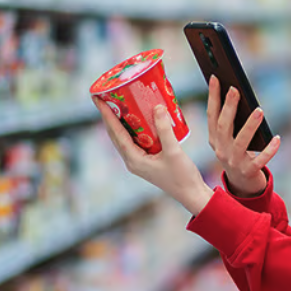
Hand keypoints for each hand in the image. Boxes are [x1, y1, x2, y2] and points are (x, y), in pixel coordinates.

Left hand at [94, 98, 212, 214]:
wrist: (191, 194)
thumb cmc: (182, 176)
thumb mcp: (174, 151)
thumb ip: (165, 129)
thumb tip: (157, 106)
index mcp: (134, 160)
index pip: (116, 133)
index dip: (107, 115)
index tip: (98, 99)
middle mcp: (132, 160)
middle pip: (116, 134)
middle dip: (109, 116)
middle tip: (104, 96)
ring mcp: (139, 161)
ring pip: (124, 137)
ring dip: (119, 121)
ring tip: (117, 103)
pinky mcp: (147, 160)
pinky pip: (135, 140)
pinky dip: (133, 127)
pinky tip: (138, 118)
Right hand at [207, 76, 280, 196]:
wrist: (241, 184)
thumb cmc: (237, 153)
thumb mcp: (229, 139)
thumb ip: (231, 121)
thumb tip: (237, 94)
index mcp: (214, 139)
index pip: (211, 115)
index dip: (212, 96)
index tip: (215, 77)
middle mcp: (221, 149)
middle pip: (223, 126)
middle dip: (228, 107)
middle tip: (235, 89)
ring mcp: (234, 162)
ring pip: (241, 142)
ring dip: (250, 126)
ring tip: (259, 110)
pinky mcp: (248, 171)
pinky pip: (259, 160)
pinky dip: (269, 150)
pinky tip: (278, 139)